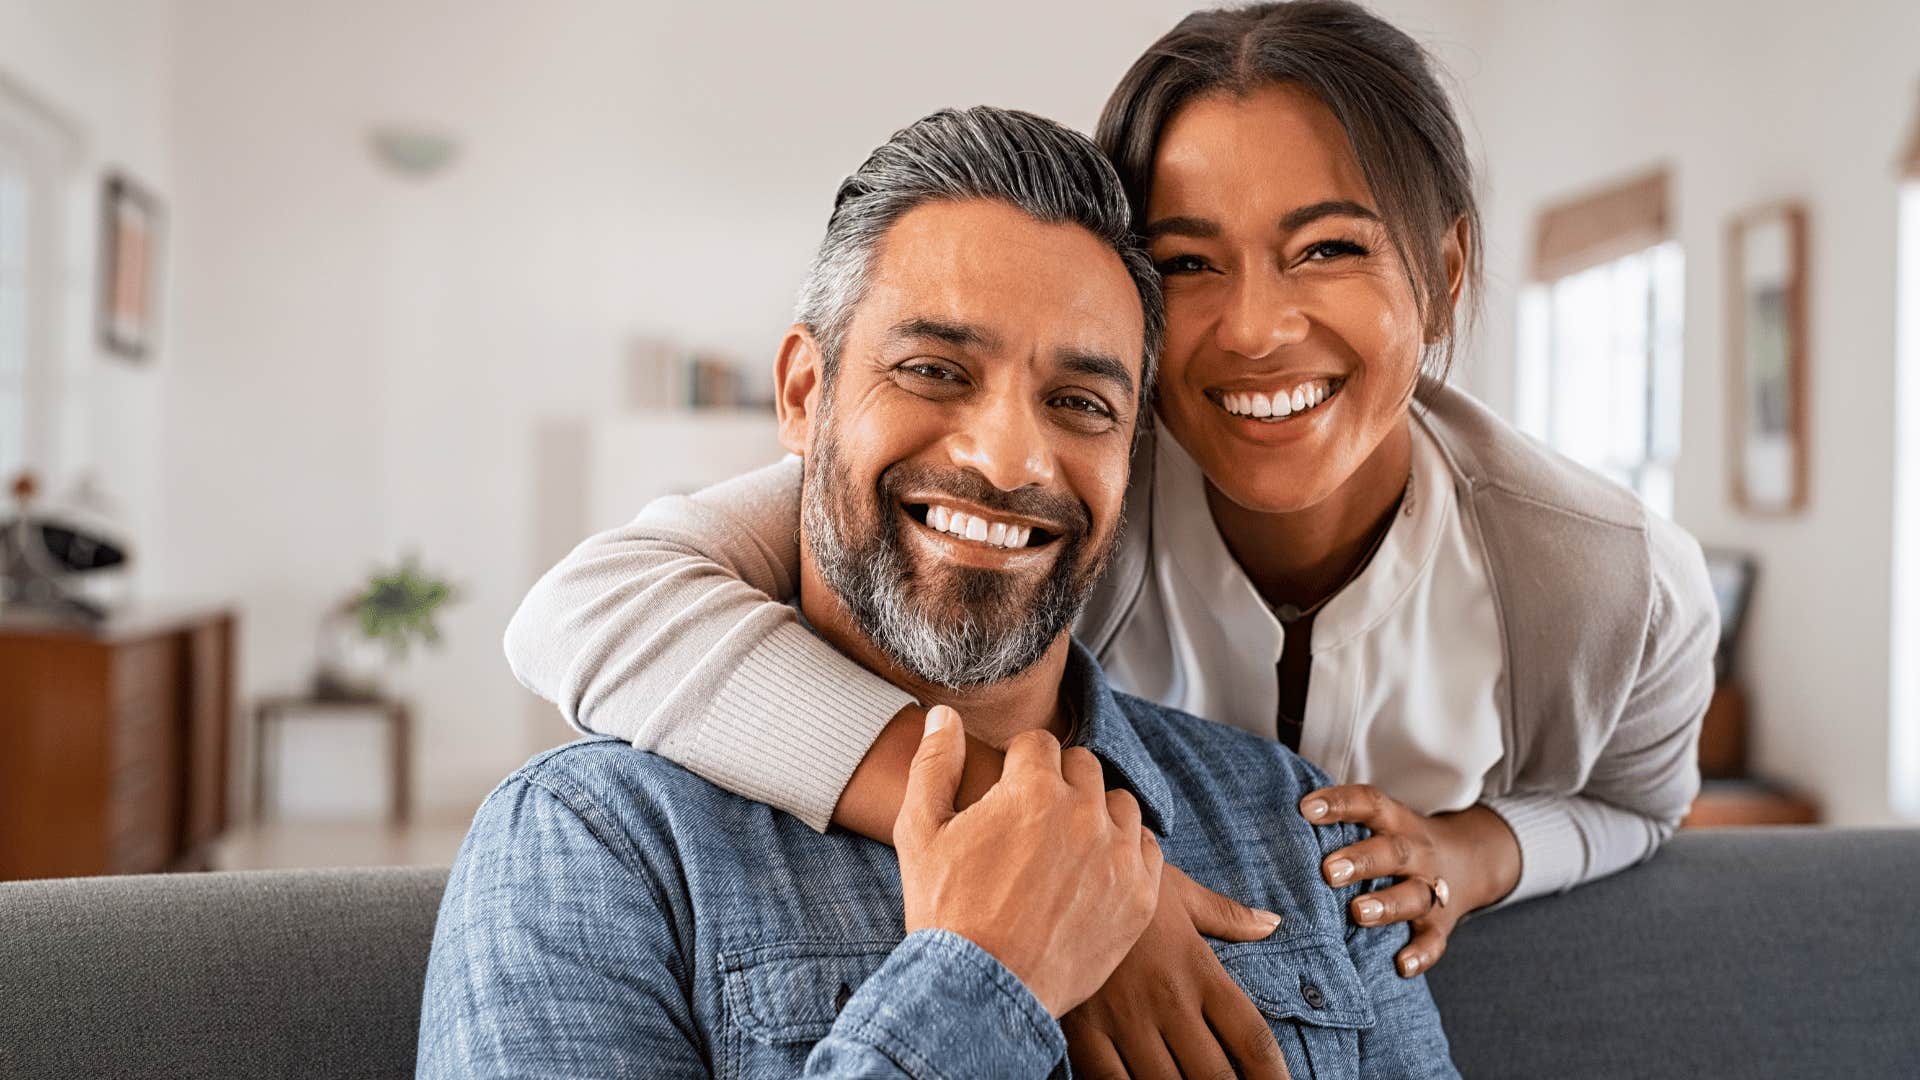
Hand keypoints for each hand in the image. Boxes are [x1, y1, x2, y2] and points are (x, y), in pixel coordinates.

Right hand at [896, 706, 1163, 1016]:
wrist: (982, 991)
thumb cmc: (946, 911)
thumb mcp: (920, 831)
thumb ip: (933, 763)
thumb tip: (943, 715)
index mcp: (1033, 789)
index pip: (1038, 743)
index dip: (1017, 764)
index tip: (1007, 790)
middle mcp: (1084, 814)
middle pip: (1084, 767)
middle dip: (1058, 782)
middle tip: (1033, 821)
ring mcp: (1118, 856)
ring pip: (1120, 804)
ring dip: (1096, 813)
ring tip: (1066, 845)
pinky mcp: (1140, 897)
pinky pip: (1149, 850)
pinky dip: (1126, 852)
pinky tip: (1095, 871)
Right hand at [1063, 865, 1287, 1078]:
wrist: (1059, 870)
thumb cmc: (1124, 884)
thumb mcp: (1182, 893)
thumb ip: (1229, 916)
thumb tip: (1272, 922)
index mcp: (1200, 971)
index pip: (1253, 1040)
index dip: (1276, 1078)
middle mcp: (1169, 1001)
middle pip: (1215, 1077)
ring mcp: (1126, 1019)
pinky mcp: (1084, 1030)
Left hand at [1301, 785, 1521, 976]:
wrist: (1469, 862)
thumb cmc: (1396, 842)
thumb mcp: (1380, 822)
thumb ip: (1339, 822)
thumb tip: (1274, 818)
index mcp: (1396, 822)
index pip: (1370, 804)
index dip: (1340, 803)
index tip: (1306, 809)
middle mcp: (1416, 853)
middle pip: (1393, 852)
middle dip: (1362, 860)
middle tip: (1329, 871)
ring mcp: (1431, 889)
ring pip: (1413, 896)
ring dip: (1387, 905)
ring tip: (1358, 913)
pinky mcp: (1440, 925)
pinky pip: (1434, 941)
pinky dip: (1421, 954)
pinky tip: (1401, 965)